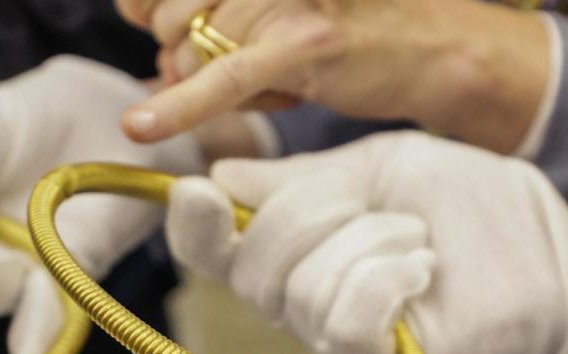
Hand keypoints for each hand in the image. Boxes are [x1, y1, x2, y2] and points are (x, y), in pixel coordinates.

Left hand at [117, 0, 549, 153]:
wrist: (429, 49)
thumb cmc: (344, 33)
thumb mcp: (268, 16)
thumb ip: (205, 17)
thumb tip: (137, 30)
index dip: (146, 10)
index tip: (146, 20)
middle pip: (170, 25)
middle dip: (186, 57)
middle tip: (245, 63)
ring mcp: (280, 0)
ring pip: (192, 59)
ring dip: (215, 87)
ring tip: (276, 78)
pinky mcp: (300, 42)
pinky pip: (222, 79)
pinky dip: (180, 108)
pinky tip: (143, 126)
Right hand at [165, 131, 567, 353]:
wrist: (542, 245)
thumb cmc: (460, 202)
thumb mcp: (372, 167)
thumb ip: (296, 179)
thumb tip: (219, 177)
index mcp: (289, 251)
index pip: (213, 253)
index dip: (193, 228)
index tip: (196, 191)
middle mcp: (298, 301)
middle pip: (251, 268)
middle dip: (309, 214)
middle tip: (375, 202)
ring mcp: (335, 340)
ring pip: (305, 292)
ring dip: (371, 242)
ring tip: (419, 238)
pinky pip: (345, 328)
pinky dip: (383, 283)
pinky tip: (421, 270)